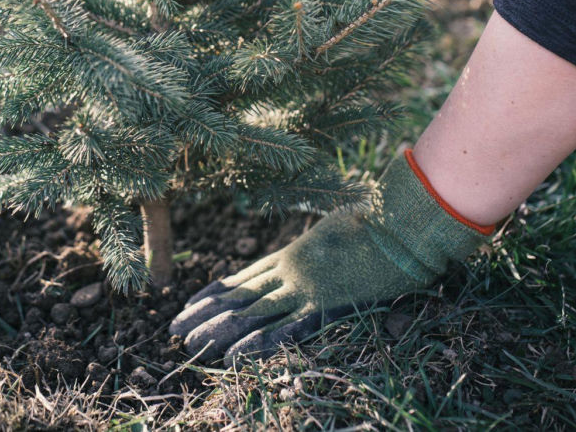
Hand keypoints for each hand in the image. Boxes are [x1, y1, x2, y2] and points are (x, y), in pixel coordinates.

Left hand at [169, 152, 487, 365]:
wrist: (401, 220)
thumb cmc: (377, 220)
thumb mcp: (337, 228)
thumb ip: (320, 242)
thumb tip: (317, 249)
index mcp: (291, 252)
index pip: (242, 277)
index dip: (214, 294)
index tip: (190, 305)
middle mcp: (290, 269)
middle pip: (238, 296)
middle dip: (205, 316)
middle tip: (174, 331)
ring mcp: (305, 286)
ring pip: (252, 312)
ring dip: (220, 331)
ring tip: (190, 345)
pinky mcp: (326, 302)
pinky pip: (288, 327)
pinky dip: (260, 343)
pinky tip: (236, 355)